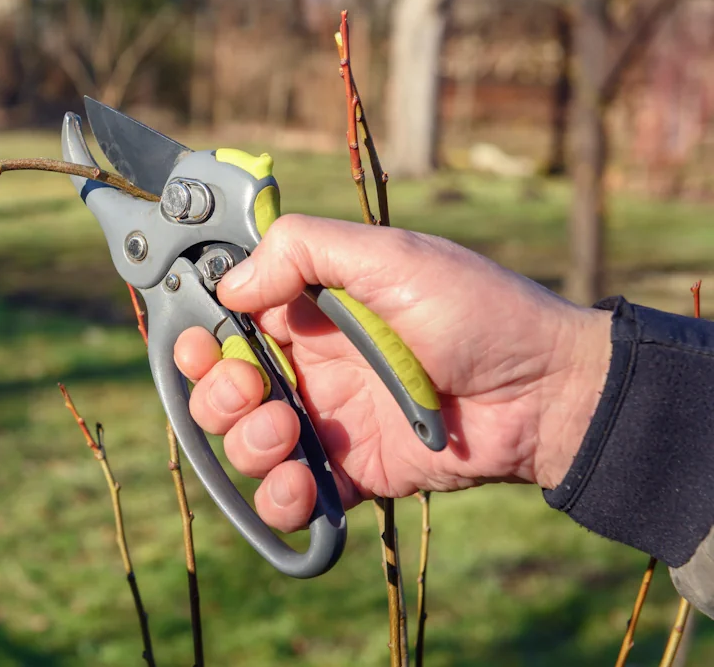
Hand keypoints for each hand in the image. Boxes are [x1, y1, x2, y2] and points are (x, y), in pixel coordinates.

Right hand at [173, 215, 612, 531]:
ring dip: (247, 443)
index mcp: (310, 310)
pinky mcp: (351, 474)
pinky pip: (291, 497)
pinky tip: (302, 484)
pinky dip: (280, 498)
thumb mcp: (392, 256)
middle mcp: (310, 365)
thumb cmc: (477, 311)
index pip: (227, 322)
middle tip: (255, 391)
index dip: (202, 336)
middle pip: (221, 388)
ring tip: (289, 432)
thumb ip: (303, 251)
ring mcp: (328, 423)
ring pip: (245, 444)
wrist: (547, 392)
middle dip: (218, 395)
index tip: (204, 344)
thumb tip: (230, 287)